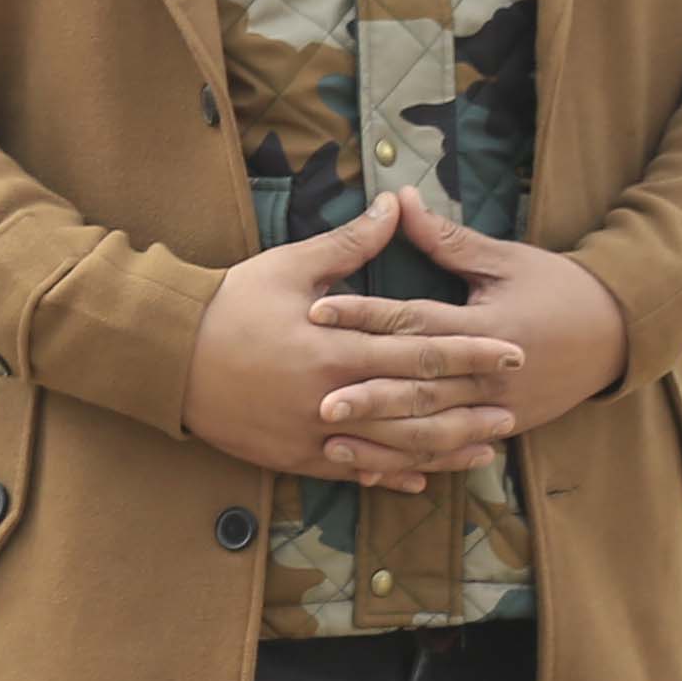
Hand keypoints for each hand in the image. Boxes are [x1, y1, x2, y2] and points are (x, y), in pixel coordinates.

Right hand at [186, 203, 522, 493]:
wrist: (165, 356)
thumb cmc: (228, 305)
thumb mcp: (289, 266)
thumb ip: (350, 242)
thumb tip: (394, 204)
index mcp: (336, 347)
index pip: (420, 352)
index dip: (471, 353)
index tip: (513, 352)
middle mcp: (331, 397)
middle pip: (417, 406)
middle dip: (470, 407)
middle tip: (516, 408)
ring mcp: (312, 434)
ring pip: (393, 448)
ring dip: (444, 449)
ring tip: (486, 448)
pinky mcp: (291, 456)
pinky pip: (352, 473)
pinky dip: (390, 474)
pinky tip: (422, 476)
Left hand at [307, 195, 631, 440]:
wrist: (620, 332)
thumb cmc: (558, 287)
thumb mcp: (504, 259)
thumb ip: (446, 239)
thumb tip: (398, 199)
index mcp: (488, 324)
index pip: (416, 320)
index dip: (365, 315)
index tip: (317, 311)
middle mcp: (491, 372)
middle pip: (421, 386)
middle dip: (369, 394)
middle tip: (317, 398)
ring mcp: (499, 407)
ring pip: (433, 429)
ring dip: (382, 437)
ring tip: (332, 438)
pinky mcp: (503, 427)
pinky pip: (451, 449)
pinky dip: (412, 459)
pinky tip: (373, 466)